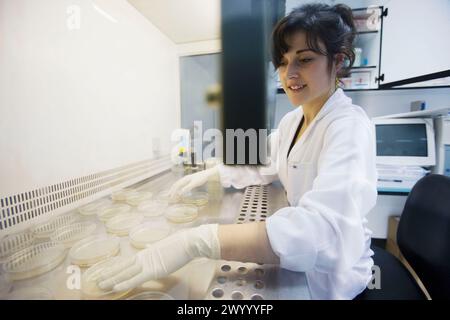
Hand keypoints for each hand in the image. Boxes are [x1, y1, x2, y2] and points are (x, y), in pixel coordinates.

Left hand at [97, 224, 220, 291]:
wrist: (189, 242)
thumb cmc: (181, 243)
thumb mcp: (165, 245)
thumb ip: (155, 248)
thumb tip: (149, 246)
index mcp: (146, 252)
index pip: (127, 261)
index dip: (116, 266)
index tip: (105, 270)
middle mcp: (143, 257)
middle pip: (123, 267)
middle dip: (109, 274)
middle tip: (96, 280)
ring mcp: (147, 263)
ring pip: (125, 273)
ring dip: (112, 279)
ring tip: (100, 285)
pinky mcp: (153, 270)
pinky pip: (136, 279)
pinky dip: (124, 283)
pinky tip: (115, 287)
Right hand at [168, 167, 219, 198]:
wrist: (207, 174)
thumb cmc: (201, 178)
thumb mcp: (194, 184)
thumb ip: (187, 188)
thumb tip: (180, 192)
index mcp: (185, 179)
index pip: (176, 186)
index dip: (173, 191)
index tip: (170, 197)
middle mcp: (184, 178)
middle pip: (176, 184)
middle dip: (172, 190)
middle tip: (168, 196)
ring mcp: (187, 179)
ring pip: (178, 184)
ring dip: (175, 189)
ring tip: (172, 193)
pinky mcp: (190, 180)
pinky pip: (182, 184)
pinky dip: (179, 188)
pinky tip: (180, 191)